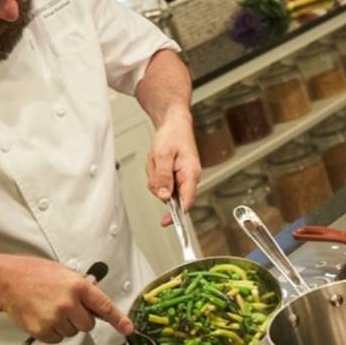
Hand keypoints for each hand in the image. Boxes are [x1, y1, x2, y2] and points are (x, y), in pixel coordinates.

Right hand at [0, 257, 132, 342]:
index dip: (118, 319)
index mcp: (77, 285)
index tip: (128, 328)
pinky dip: (53, 331)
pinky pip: (58, 339)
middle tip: (67, 306)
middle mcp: (68, 303)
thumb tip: (96, 306)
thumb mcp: (65, 274)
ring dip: (65, 324)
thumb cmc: (35, 274)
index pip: (104, 306)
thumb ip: (83, 290)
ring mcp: (55, 318)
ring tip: (51, 308)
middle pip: (88, 324)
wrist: (8, 281)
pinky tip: (44, 316)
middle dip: (81, 318)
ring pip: (73, 332)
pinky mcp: (43, 330)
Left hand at [146, 107, 201, 225]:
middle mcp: (188, 178)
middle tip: (157, 163)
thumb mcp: (163, 154)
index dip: (177, 213)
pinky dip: (154, 170)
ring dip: (154, 173)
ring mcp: (180, 177)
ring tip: (158, 157)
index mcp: (191, 174)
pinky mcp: (174, 175)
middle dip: (157, 182)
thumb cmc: (173, 134)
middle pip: (169, 195)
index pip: (187, 201)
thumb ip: (163, 176)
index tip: (167, 222)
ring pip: (161, 188)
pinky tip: (158, 159)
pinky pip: (159, 181)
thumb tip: (163, 197)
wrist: (174, 122)